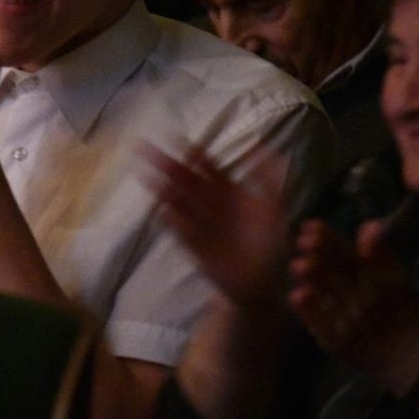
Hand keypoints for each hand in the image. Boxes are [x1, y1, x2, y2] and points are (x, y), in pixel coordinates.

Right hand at [142, 143, 290, 306]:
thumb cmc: (268, 242)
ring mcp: (198, 223)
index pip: (206, 167)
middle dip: (165, 164)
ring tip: (148, 177)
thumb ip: (268, 178)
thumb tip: (261, 146)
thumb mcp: (274, 207)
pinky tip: (165, 212)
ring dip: (162, 190)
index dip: (193, 152)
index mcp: (227, 191)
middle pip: (184, 179)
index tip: (176, 137)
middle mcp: (208, 203)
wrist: (261, 281)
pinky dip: (173, 222)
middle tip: (143, 148)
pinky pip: (181, 231)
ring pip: (177, 202)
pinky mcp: (192, 245)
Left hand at [287, 218, 418, 388]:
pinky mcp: (341, 343)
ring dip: (316, 280)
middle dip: (324, 255)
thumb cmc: (398, 311)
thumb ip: (381, 254)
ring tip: (298, 265)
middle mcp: (370, 299)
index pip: (353, 255)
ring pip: (333, 296)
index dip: (331, 240)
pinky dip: (311, 311)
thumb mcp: (398, 280)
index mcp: (384, 279)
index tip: (310, 225)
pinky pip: (324, 325)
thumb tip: (370, 224)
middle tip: (303, 240)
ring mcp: (355, 322)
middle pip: (343, 272)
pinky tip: (296, 295)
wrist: (409, 356)